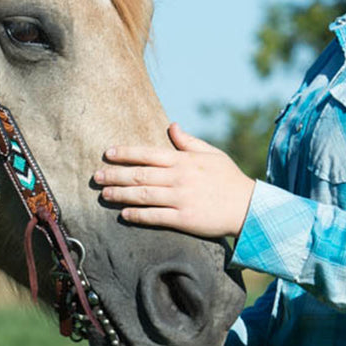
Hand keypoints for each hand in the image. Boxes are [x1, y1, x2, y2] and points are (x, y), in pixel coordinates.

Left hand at [93, 122, 255, 239]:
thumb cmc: (229, 179)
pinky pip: (155, 216)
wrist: (249, 207)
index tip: (108, 154)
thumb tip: (171, 126)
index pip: (148, 154)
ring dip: (120, 195)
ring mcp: (181, 198)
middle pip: (140, 175)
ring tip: (104, 194)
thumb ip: (189, 142)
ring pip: (143, 195)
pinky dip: (138, 215)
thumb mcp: (212, 154)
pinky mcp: (184, 218)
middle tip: (95, 176)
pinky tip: (124, 214)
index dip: (125, 153)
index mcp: (184, 160)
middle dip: (115, 175)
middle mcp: (179, 178)